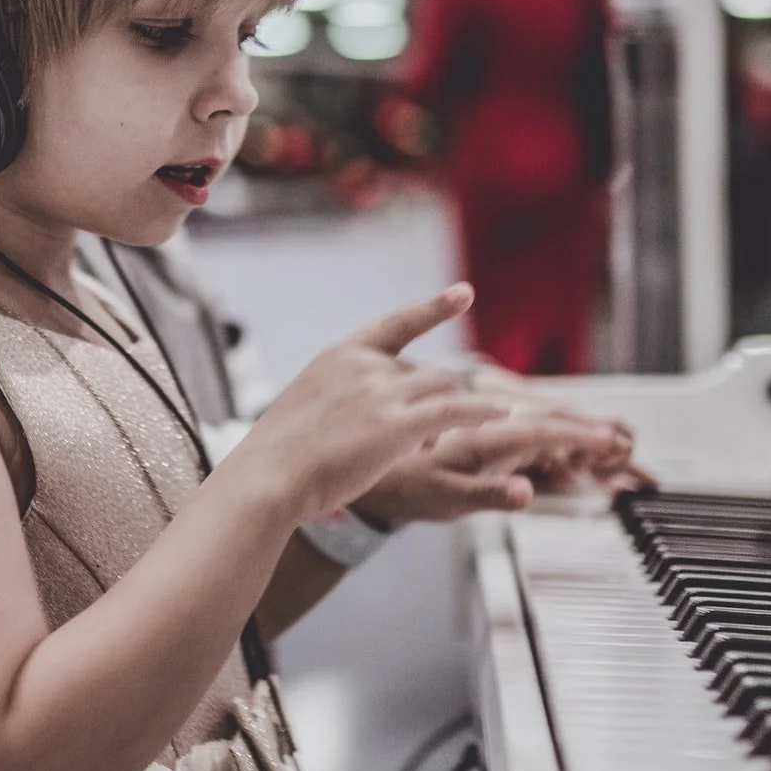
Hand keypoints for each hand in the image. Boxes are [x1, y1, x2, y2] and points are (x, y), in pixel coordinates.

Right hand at [223, 285, 510, 524]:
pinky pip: (454, 411)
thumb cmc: (280, 456)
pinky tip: (502, 414)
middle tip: (423, 437)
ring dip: (452, 413)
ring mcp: (382, 393)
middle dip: (431, 402)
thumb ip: (339, 399)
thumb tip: (365, 411)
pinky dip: (481, 411)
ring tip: (447, 438)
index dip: (433, 309)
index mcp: (340, 356)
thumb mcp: (306, 408)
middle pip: (423, 373)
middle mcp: (364, 365)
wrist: (268, 476)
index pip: (395, 325)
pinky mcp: (398, 425)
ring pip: (439, 391)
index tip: (465, 293)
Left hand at [355, 398, 646, 525]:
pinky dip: (557, 443)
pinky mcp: (489, 436)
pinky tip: (571, 460)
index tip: (615, 442)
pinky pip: (531, 433)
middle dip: (592, 432)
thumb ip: (491, 495)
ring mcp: (492, 428)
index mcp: (487, 433)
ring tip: (611, 449)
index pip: (548, 430)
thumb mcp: (448, 498)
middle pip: (554, 420)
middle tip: (627, 448)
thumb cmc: (406, 482)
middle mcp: (492, 423)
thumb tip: (527, 494)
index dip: (584, 437)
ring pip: (545, 423)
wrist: (374, 465)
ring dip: (578, 435)